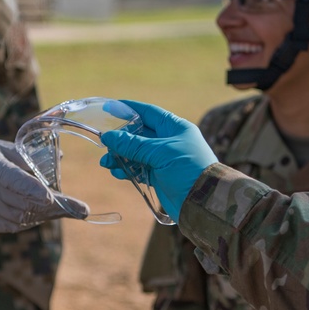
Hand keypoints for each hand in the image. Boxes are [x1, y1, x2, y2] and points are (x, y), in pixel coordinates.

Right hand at [0, 134, 88, 230]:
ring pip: (19, 218)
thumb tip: (60, 160)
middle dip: (54, 207)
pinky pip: (9, 226)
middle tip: (79, 209)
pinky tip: (40, 215)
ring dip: (44, 216)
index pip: (12, 179)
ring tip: (64, 211)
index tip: (53, 196)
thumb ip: (26, 157)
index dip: (32, 189)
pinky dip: (27, 221)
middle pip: (22, 203)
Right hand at [99, 100, 216, 222]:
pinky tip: (117, 173)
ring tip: (106, 163)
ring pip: (136, 154)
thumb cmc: (188, 170)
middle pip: (139, 135)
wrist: (204, 202)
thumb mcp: (160, 153)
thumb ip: (133, 145)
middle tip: (104, 146)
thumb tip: (108, 136)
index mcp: (175, 128)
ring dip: (120, 157)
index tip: (111, 108)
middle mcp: (170, 141)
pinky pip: (139, 169)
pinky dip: (127, 170)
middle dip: (121, 140)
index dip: (130, 110)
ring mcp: (164, 160)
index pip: (149, 113)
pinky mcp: (160, 177)